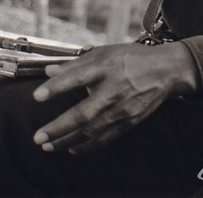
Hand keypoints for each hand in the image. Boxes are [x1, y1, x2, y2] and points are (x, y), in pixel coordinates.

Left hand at [33, 42, 197, 154]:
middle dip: (59, 127)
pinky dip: (87, 146)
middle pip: (83, 113)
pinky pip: (105, 138)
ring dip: (67, 140)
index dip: (57, 86)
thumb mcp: (105, 53)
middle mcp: (114, 89)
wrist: (165, 71)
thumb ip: (76, 63)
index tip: (37, 96)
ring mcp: (122, 108)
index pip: (78, 77)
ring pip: (91, 130)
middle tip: (38, 137)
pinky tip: (72, 149)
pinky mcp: (128, 121)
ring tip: (48, 146)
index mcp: (107, 66)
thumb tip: (49, 71)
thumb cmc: (132, 59)